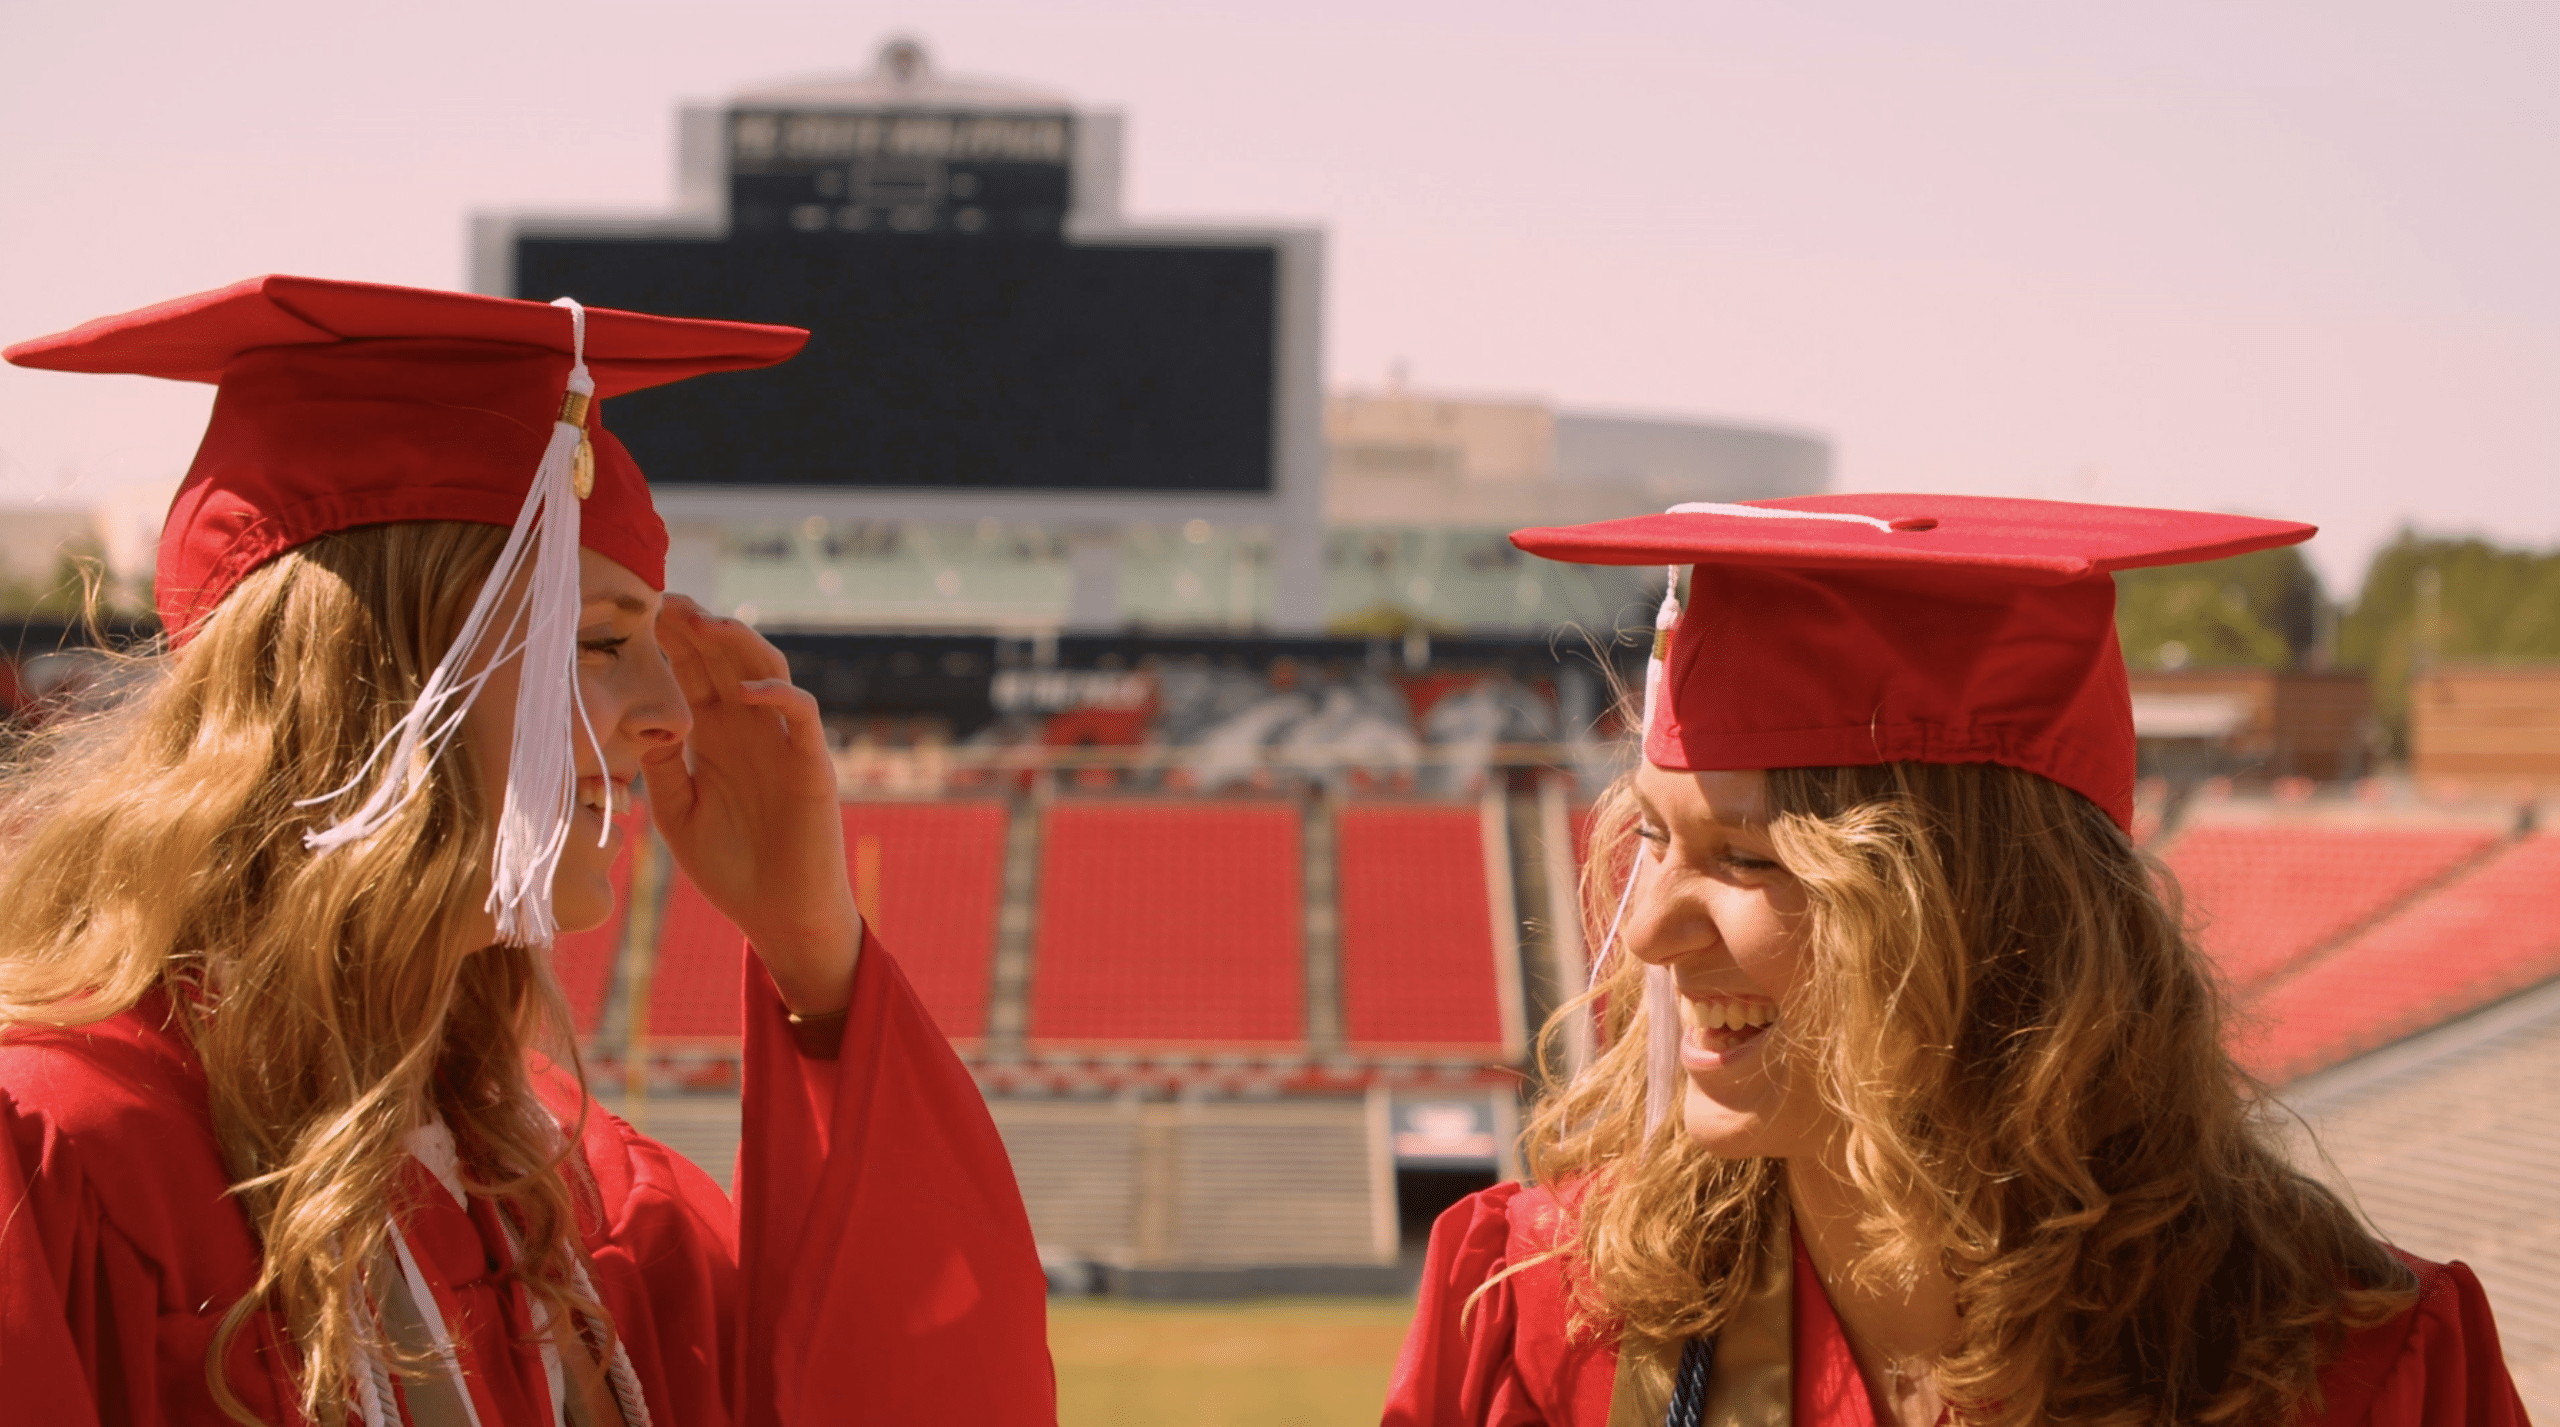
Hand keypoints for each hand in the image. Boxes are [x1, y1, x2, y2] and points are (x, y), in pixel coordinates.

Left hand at [643, 594, 858, 1014]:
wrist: (779, 915)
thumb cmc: (730, 868)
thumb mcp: (677, 814)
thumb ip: (660, 768)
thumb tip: (642, 723)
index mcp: (716, 737)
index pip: (693, 674)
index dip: (673, 642)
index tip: (644, 612)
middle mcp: (750, 729)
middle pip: (726, 662)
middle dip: (699, 629)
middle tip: (669, 600)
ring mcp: (783, 743)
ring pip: (768, 673)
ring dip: (739, 645)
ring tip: (707, 624)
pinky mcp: (812, 765)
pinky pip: (801, 717)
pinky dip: (778, 697)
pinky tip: (745, 691)